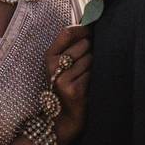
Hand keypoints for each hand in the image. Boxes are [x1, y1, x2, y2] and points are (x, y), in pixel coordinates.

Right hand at [44, 25, 91, 144]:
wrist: (64, 120)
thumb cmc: (67, 87)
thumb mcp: (62, 66)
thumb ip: (72, 46)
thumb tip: (92, 24)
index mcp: (49, 56)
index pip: (67, 32)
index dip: (83, 29)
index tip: (92, 32)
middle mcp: (53, 66)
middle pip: (83, 45)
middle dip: (91, 51)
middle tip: (87, 66)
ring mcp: (63, 79)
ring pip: (91, 59)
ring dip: (95, 66)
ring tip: (87, 78)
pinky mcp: (75, 90)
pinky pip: (93, 74)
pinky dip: (96, 78)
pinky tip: (89, 87)